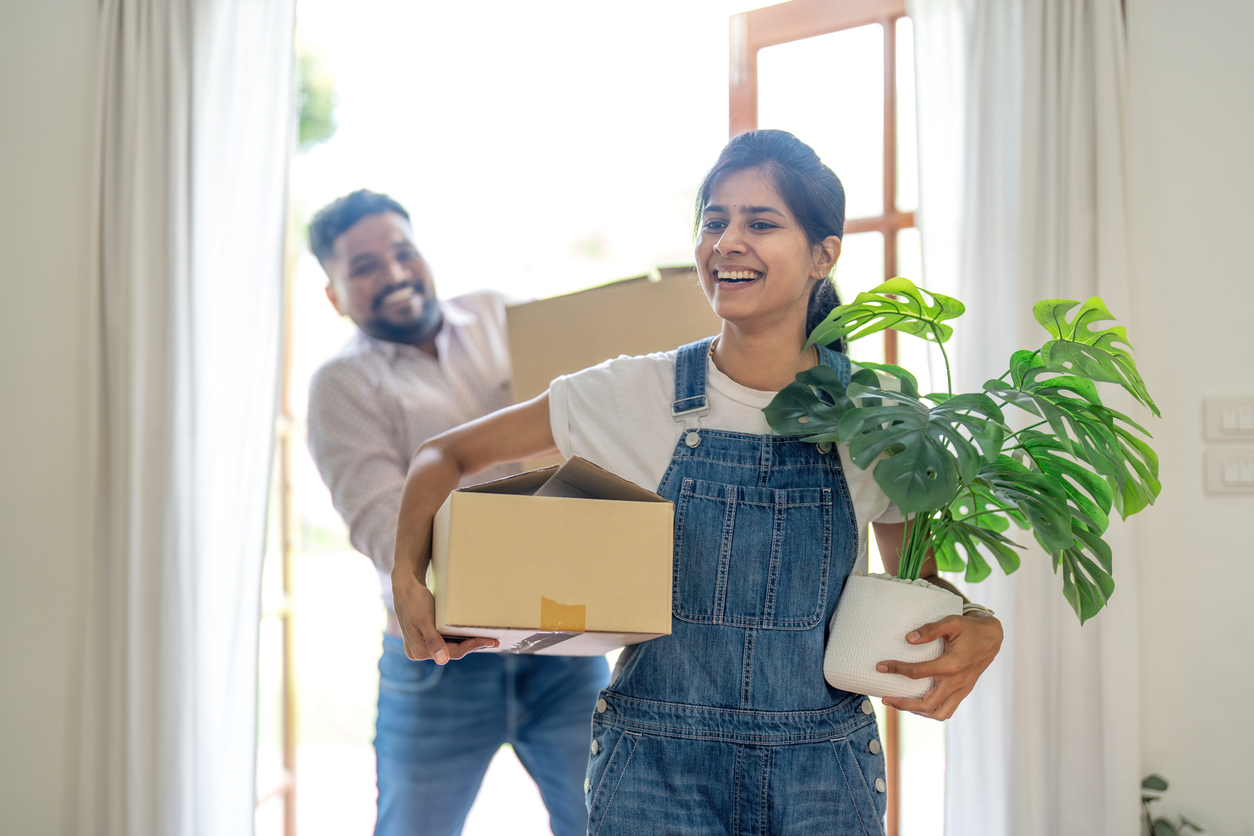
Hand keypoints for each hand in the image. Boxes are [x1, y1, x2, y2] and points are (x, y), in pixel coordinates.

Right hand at [392, 572, 497, 663]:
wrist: (404, 587)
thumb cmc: (415, 600)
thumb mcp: (425, 620)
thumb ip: (433, 641)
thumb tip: (442, 661)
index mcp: (419, 651)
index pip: (453, 653)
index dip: (472, 647)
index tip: (489, 641)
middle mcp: (418, 652)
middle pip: (452, 652)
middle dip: (472, 645)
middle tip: (492, 640)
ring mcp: (420, 646)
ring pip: (449, 647)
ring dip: (466, 643)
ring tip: (484, 638)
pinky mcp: (423, 638)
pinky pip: (444, 641)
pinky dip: (457, 638)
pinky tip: (468, 634)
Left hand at [876, 613, 1002, 719]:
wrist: (992, 638)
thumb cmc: (969, 629)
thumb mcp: (952, 622)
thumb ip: (931, 629)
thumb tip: (908, 638)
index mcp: (951, 664)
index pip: (918, 672)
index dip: (896, 669)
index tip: (880, 667)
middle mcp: (956, 682)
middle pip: (927, 703)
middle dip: (903, 704)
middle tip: (885, 698)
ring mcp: (961, 690)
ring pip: (938, 713)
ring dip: (916, 711)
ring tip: (899, 703)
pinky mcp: (963, 692)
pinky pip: (947, 710)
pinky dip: (931, 712)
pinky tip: (917, 704)